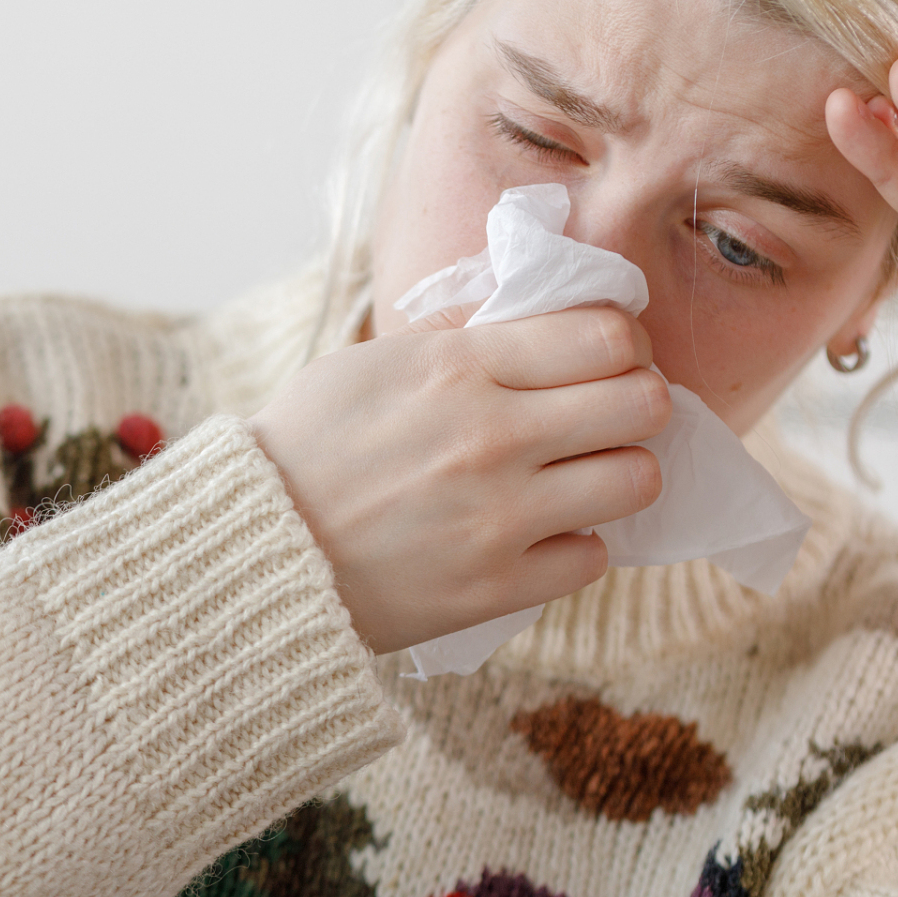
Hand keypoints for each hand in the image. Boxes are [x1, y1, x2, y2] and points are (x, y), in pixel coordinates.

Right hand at [249, 307, 668, 651]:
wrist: (254, 551)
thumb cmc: (308, 445)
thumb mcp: (375, 361)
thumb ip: (461, 333)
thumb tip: (536, 309)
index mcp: (460, 367)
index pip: (607, 335)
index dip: (622, 342)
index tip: (605, 357)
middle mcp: (492, 436)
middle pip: (643, 402)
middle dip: (635, 403)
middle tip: (606, 415)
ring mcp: (499, 516)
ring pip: (637, 480)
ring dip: (618, 474)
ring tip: (581, 476)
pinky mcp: (496, 586)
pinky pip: (593, 556)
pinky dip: (574, 544)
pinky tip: (539, 532)